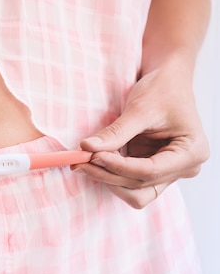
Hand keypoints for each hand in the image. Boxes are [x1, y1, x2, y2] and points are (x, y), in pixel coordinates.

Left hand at [73, 59, 208, 208]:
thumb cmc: (162, 91)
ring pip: (134, 191)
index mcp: (191, 152)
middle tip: (81, 160)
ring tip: (86, 161)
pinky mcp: (151, 170)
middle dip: (108, 174)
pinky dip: (110, 173)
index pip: (150, 171)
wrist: (167, 82)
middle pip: (140, 185)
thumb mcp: (140, 109)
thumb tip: (87, 147)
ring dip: (108, 178)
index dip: (118, 166)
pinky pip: (128, 182)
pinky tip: (95, 159)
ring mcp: (167, 172)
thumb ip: (116, 132)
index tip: (92, 155)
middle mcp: (183, 168)